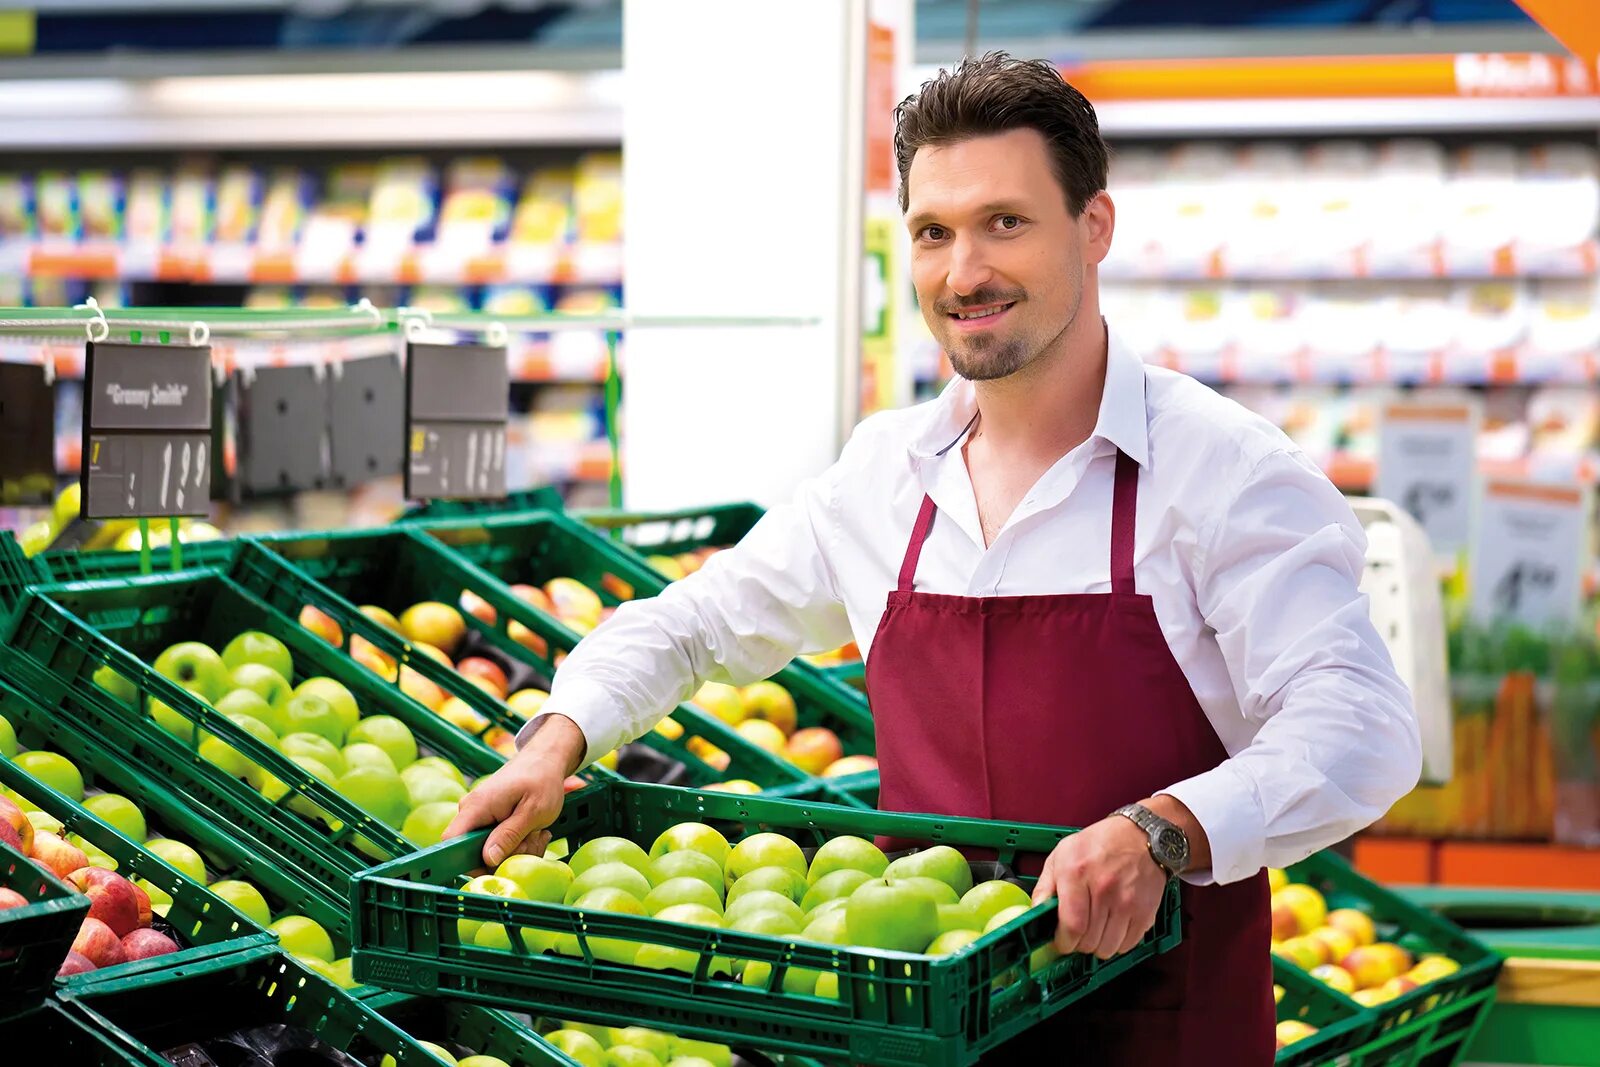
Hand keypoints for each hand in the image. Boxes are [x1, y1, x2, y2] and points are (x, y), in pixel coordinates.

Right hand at [443, 713, 587, 866]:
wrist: (545, 759)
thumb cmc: (542, 780)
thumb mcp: (533, 811)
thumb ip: (509, 835)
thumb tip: (488, 859)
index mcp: (476, 807)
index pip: (451, 841)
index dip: (467, 862)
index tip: (497, 867)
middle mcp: (472, 811)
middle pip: (476, 852)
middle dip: (507, 855)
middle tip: (533, 841)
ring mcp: (480, 816)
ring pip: (491, 850)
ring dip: (518, 849)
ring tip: (538, 833)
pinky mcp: (490, 820)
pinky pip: (498, 842)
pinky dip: (518, 843)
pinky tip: (534, 832)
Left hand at [1031, 814, 1167, 959]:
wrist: (1140, 836)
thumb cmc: (1098, 844)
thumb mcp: (1061, 854)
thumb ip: (1044, 886)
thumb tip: (1036, 913)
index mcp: (1077, 873)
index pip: (1072, 925)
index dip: (1064, 942)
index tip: (1061, 941)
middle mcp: (1103, 889)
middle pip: (1088, 941)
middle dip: (1078, 943)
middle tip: (1078, 932)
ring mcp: (1127, 902)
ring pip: (1108, 948)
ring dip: (1098, 945)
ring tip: (1096, 928)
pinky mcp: (1145, 912)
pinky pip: (1128, 945)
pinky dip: (1118, 942)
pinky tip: (1113, 925)